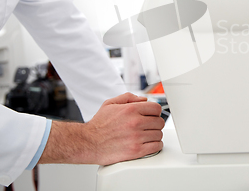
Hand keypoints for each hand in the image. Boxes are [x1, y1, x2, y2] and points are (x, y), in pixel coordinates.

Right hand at [39, 92, 164, 164]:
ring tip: (147, 135)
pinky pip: (156, 146)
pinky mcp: (136, 151)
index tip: (152, 116)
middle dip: (155, 123)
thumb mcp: (110, 103)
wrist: (88, 143)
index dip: (155, 112)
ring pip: (159, 134)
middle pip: (160, 122)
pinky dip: (155, 145)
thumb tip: (144, 99)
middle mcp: (135, 122)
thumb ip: (128, 97)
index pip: (156, 108)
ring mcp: (136, 137)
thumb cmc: (98, 125)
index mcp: (131, 109)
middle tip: (149, 126)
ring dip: (155, 135)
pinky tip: (149, 144)